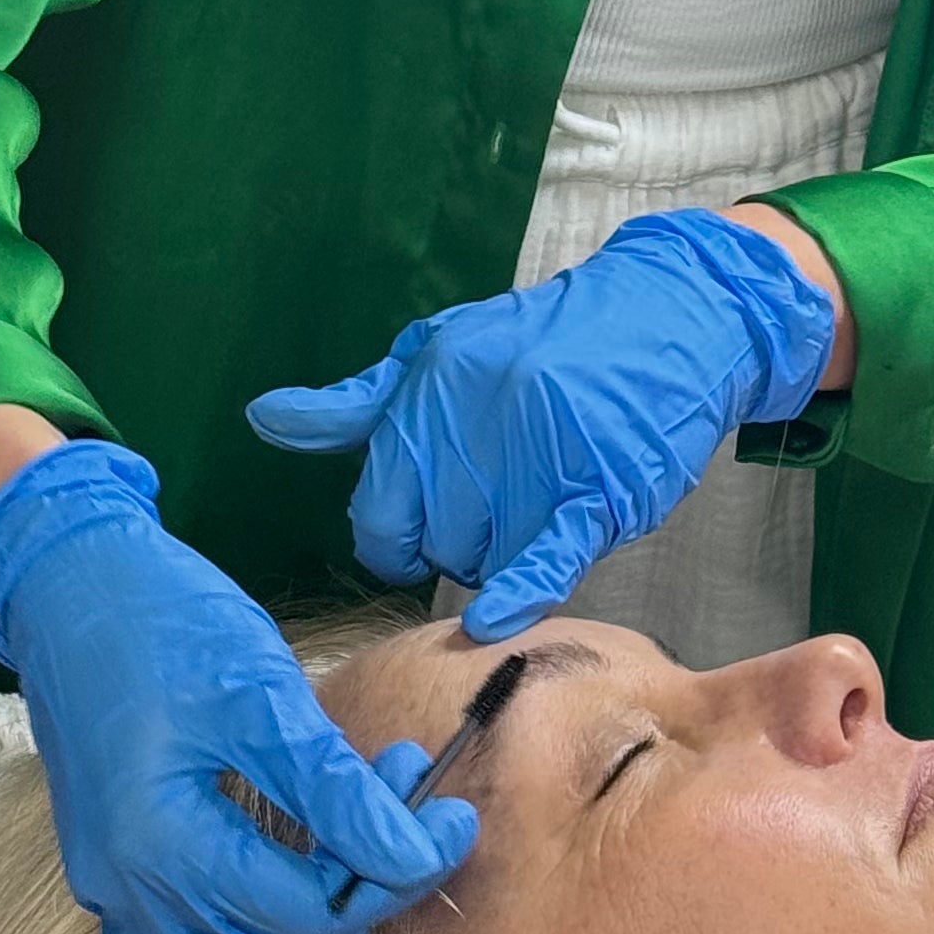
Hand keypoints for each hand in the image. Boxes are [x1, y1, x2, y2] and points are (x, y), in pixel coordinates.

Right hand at [0, 440, 473, 933]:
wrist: (69, 579)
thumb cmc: (163, 621)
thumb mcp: (261, 691)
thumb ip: (335, 788)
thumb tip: (417, 854)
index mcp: (165, 844)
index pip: (310, 912)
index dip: (394, 872)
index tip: (446, 816)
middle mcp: (130, 891)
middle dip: (355, 905)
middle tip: (395, 828)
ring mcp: (110, 893)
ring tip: (341, 854)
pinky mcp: (105, 878)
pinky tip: (256, 914)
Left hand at [246, 207, 838, 638]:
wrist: (668, 315)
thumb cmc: (542, 339)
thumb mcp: (438, 349)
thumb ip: (358, 402)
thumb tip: (266, 418)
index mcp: (432, 387)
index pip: (378, 508)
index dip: (391, 537)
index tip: (415, 533)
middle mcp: (480, 420)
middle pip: (434, 540)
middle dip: (451, 546)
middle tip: (484, 518)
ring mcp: (543, 454)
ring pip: (488, 557)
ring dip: (499, 559)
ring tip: (526, 516)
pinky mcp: (600, 487)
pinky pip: (545, 558)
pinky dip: (518, 593)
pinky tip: (495, 618)